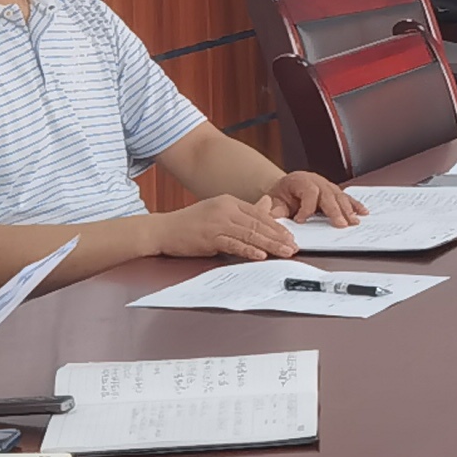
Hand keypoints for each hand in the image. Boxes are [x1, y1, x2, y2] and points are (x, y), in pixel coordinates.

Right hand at [150, 193, 300, 262]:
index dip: (276, 226)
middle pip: (258, 224)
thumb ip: (244, 209)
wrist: (164, 230)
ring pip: (250, 233)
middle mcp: (225, 209)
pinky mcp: (210, 237)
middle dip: (278, 236)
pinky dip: (249, 250)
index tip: (289, 236)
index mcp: (229, 201)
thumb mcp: (219, 211)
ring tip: (284, 251)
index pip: (259, 214)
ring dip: (270, 244)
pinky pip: (234, 244)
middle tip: (293, 246)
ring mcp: (217, 223)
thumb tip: (267, 202)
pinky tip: (260, 254)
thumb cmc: (190, 223)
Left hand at [262, 171, 367, 225]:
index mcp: (301, 181)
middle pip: (328, 195)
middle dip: (335, 211)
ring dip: (348, 209)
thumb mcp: (274, 201)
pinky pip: (346, 197)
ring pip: (339, 196)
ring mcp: (327, 185)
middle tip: (341, 224)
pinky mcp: (334, 192)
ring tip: (354, 221)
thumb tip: (272, 217)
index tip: (301, 221)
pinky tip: (362, 212)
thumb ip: (274, 209)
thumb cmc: (281, 194)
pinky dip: (354, 205)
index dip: (307, 208)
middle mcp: (317, 181)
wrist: (286, 187)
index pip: (309, 193)